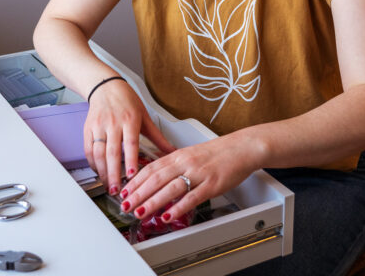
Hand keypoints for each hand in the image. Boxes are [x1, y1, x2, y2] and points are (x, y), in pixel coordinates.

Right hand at [83, 79, 173, 194]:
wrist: (105, 86)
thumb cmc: (126, 100)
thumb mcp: (145, 116)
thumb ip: (158, 137)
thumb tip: (173, 151)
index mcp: (129, 119)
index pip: (130, 143)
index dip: (131, 160)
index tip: (132, 175)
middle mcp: (113, 123)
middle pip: (112, 152)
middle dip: (114, 173)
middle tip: (117, 190)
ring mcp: (98, 126)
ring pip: (98, 153)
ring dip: (102, 172)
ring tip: (109, 185)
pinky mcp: (88, 128)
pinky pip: (88, 149)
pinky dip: (93, 163)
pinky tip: (99, 172)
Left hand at [119, 133, 260, 221]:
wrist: (240, 148)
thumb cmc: (216, 153)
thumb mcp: (189, 154)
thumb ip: (172, 165)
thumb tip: (155, 177)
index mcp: (177, 155)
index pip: (150, 168)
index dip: (135, 181)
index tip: (124, 191)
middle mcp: (184, 163)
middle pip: (156, 178)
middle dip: (138, 193)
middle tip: (125, 205)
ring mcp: (197, 173)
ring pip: (170, 188)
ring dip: (153, 201)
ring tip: (140, 212)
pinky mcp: (211, 184)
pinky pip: (192, 197)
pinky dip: (178, 207)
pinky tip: (168, 215)